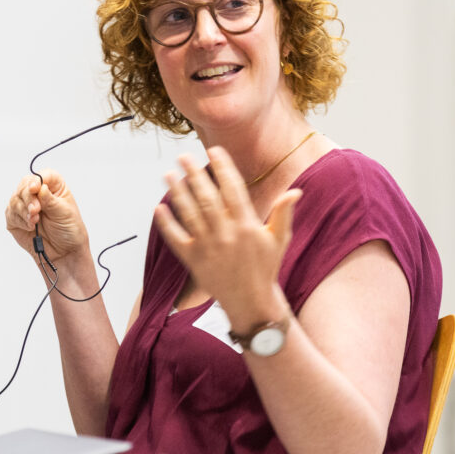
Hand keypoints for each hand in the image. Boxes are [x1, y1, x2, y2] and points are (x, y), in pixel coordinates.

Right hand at [5, 170, 89, 266]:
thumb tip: (40, 187)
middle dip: (28, 198)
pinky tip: (31, 226)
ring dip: (24, 211)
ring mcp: (25, 206)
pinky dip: (20, 220)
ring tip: (35, 221)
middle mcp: (38, 194)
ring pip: (15, 200)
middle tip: (36, 210)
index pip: (43, 176)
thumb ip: (50, 200)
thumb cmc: (69, 230)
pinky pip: (10, 214)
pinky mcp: (16, 219)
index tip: (35, 189)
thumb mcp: (64, 213)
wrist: (64, 252)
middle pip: (24, 186)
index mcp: (54, 187)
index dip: (37, 180)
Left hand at [153, 146, 301, 331]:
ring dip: (177, 193)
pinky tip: (159, 207)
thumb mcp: (280, 239)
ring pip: (190, 214)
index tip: (214, 151)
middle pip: (207, 198)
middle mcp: (226, 234)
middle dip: (195, 174)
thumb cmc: (266, 268)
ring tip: (168, 175)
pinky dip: (167, 223)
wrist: (251, 302)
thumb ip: (283, 213)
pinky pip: (177, 239)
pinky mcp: (194, 261)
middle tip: (184, 157)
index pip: (233, 190)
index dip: (223, 168)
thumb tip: (295, 191)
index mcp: (247, 226)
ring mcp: (208, 247)